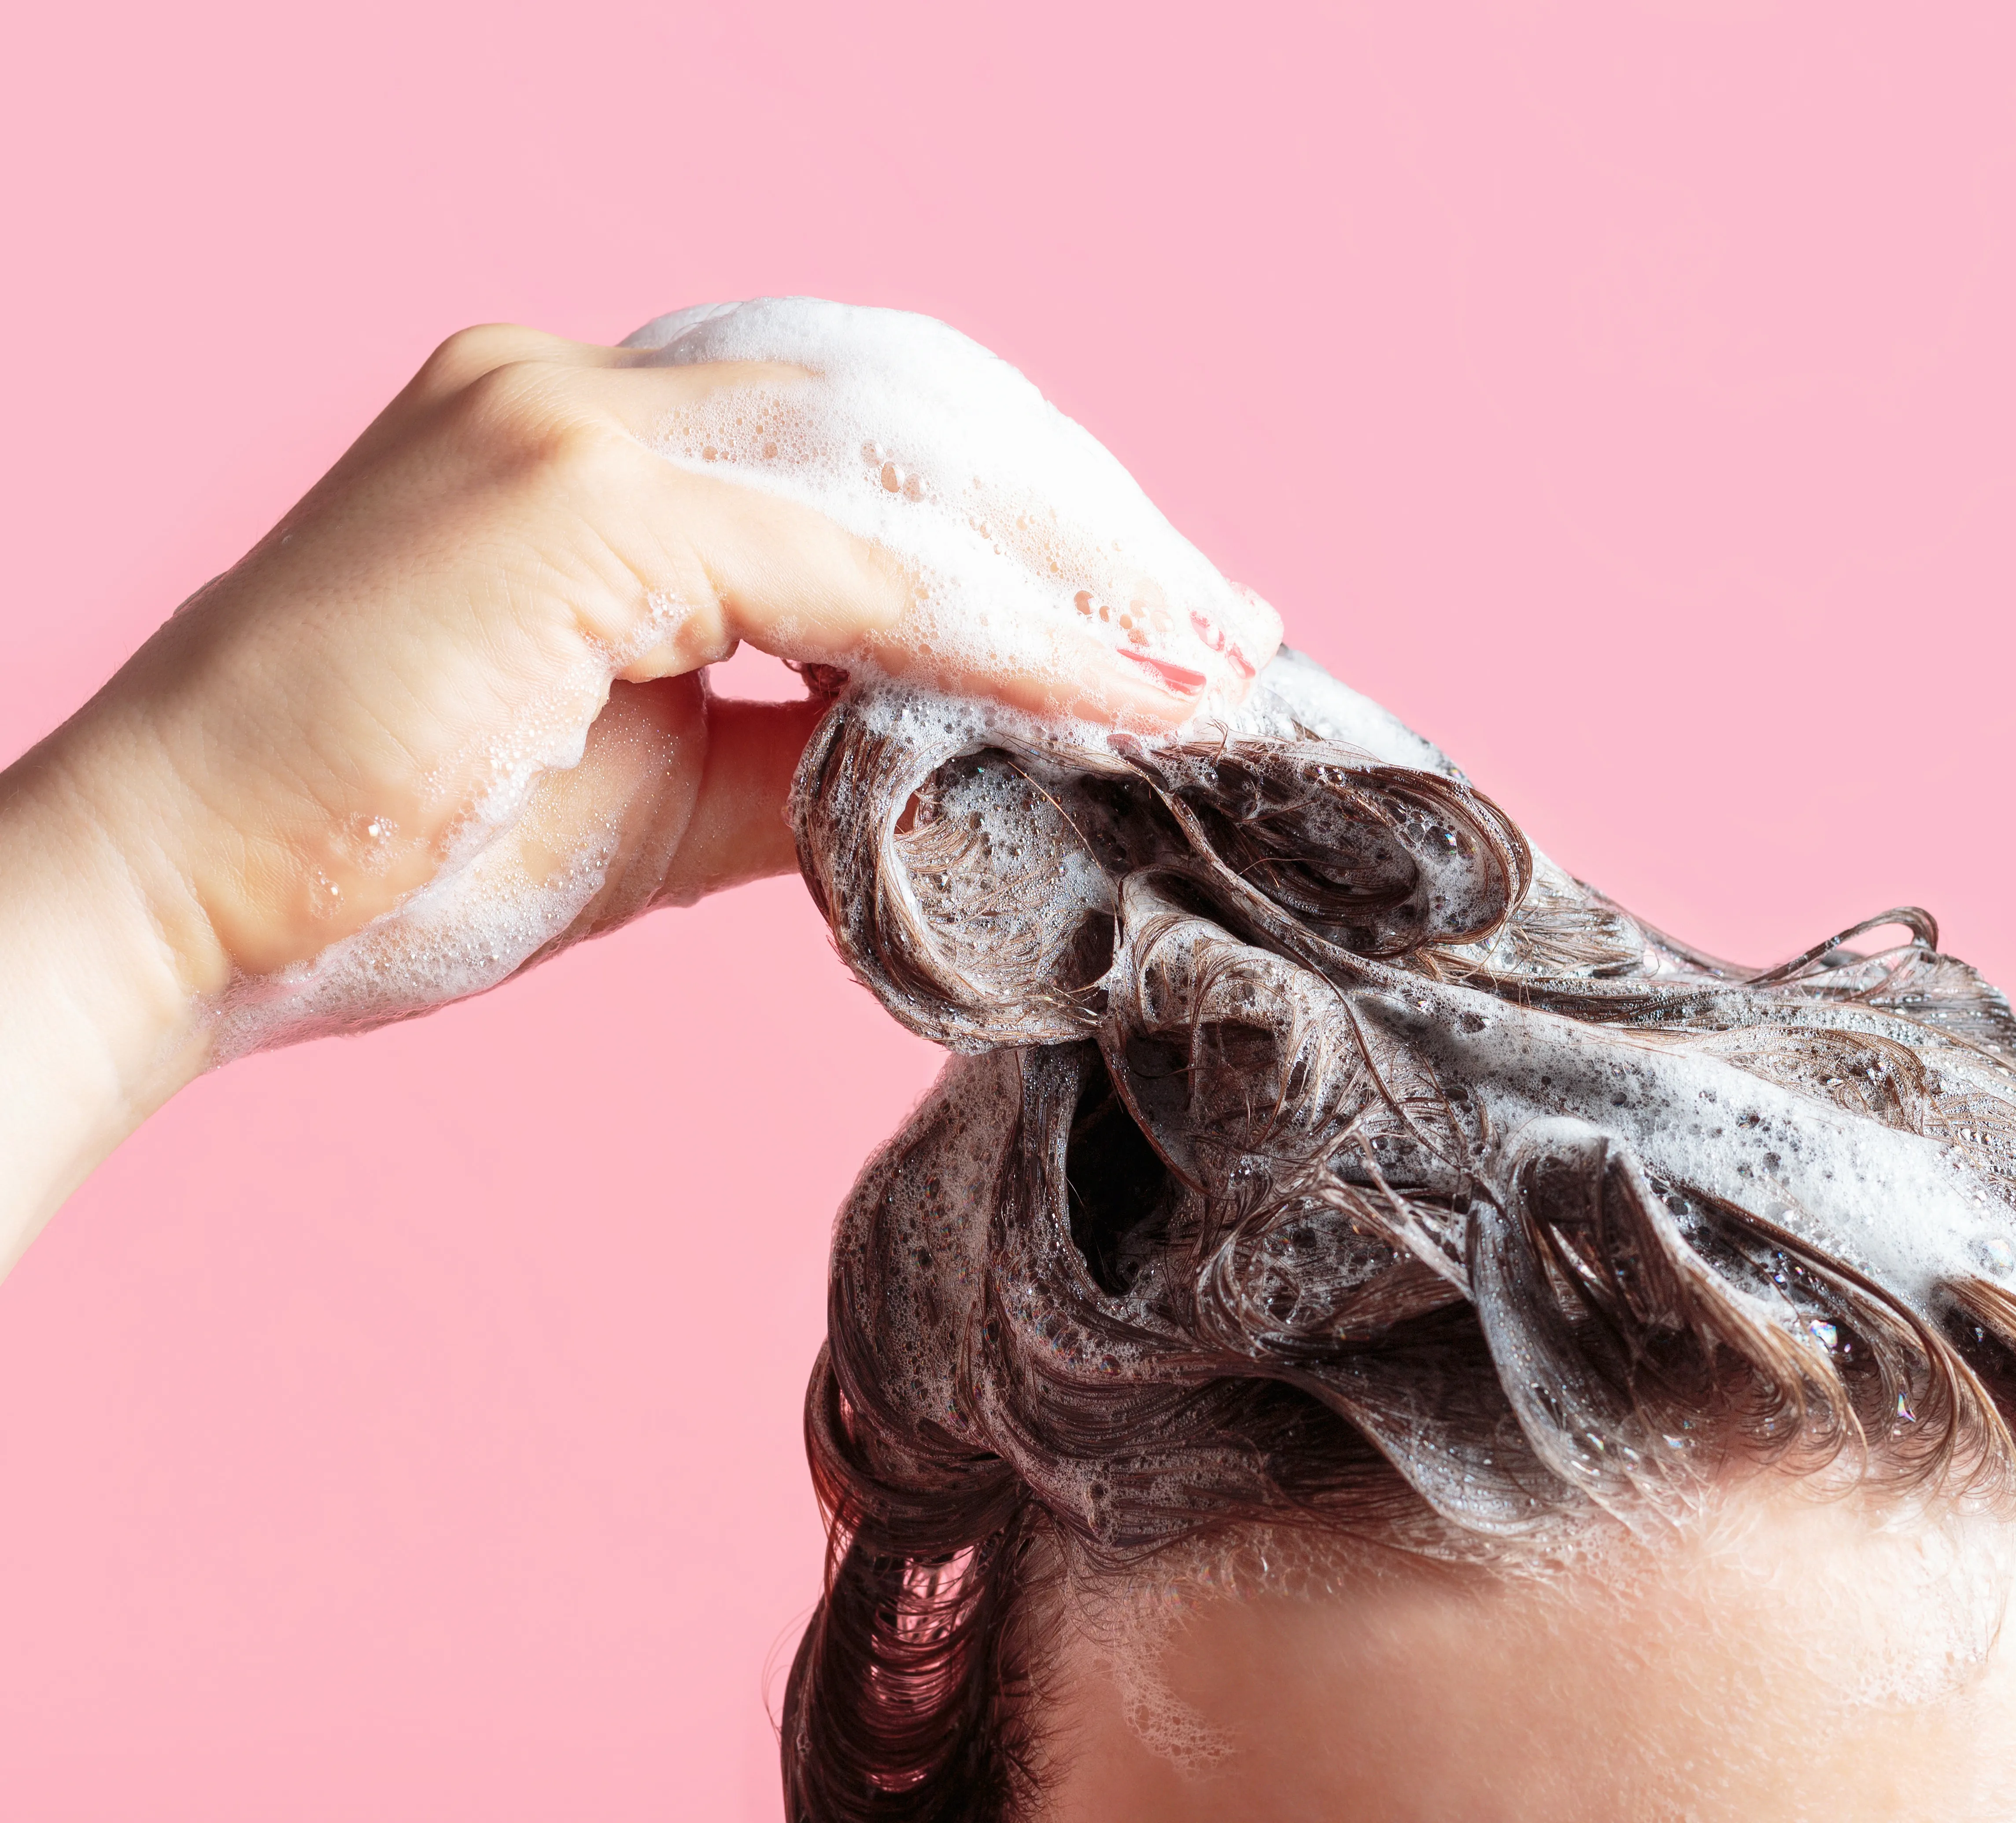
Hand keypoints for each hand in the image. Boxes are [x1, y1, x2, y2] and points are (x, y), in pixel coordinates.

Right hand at [0, 322, 1279, 1267]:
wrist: (163, 915)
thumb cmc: (379, 858)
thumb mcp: (658, 796)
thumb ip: (817, 749)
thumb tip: (978, 756)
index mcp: (590, 428)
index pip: (871, 420)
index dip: (1037, 507)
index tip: (1166, 615)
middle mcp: (581, 381)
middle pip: (916, 400)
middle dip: (1093, 514)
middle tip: (1232, 626)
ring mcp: (567, 423)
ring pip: (907, 448)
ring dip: (1080, 560)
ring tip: (1211, 661)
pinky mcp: (569, 507)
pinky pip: (854, 562)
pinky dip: (1003, 633)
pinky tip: (1118, 696)